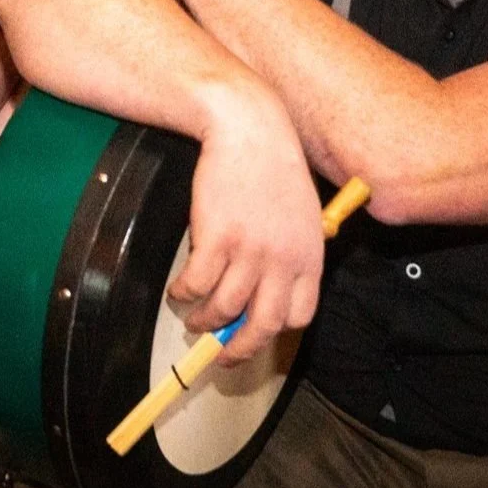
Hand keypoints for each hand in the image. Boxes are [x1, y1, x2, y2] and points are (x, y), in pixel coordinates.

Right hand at [172, 85, 323, 364]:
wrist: (250, 131)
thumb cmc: (273, 167)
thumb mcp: (300, 214)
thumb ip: (290, 251)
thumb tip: (265, 285)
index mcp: (309, 257)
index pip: (299, 315)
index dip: (276, 331)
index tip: (256, 333)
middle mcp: (283, 261)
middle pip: (262, 326)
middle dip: (239, 349)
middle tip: (221, 356)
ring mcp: (250, 251)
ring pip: (224, 309)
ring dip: (204, 320)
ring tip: (193, 319)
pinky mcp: (217, 238)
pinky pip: (196, 283)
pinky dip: (183, 293)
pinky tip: (178, 291)